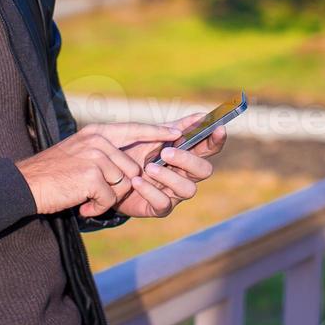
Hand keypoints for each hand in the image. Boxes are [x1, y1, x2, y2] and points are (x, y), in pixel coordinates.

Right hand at [16, 122, 182, 217]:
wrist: (25, 186)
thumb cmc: (53, 174)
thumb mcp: (79, 153)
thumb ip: (103, 152)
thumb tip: (131, 167)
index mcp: (96, 133)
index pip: (133, 129)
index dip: (156, 131)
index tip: (176, 131)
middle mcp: (98, 141)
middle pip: (131, 168)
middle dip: (117, 187)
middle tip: (92, 191)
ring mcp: (95, 156)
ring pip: (122, 184)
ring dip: (105, 198)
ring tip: (83, 196)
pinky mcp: (91, 175)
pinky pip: (109, 198)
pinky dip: (96, 207)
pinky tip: (81, 204)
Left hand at [112, 111, 226, 218]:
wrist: (106, 172)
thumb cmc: (132, 152)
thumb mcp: (151, 135)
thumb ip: (174, 126)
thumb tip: (201, 115)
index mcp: (185, 155)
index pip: (209, 148)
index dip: (216, 140)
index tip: (218, 128)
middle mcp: (184, 175)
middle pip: (203, 171)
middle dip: (187, 160)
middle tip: (166, 152)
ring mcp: (173, 193)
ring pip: (188, 189)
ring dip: (169, 176)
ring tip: (148, 167)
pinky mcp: (158, 208)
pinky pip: (163, 203)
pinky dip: (150, 190)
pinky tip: (136, 180)